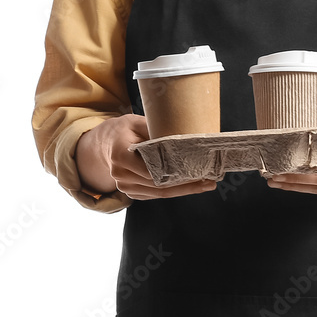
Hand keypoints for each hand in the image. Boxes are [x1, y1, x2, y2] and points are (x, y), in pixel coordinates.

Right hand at [77, 114, 217, 199]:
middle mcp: (121, 175)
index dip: (177, 174)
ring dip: (183, 189)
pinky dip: (174, 191)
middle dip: (186, 184)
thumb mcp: (138, 122)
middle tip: (210, 180)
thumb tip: (184, 136)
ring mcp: (125, 187)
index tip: (198, 171)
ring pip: (159, 193)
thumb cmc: (125, 129)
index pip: (152, 170)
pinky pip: (156, 194)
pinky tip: (191, 185)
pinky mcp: (132, 192)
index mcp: (120, 155)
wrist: (106, 143)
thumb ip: (157, 130)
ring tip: (206, 183)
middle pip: (159, 185)